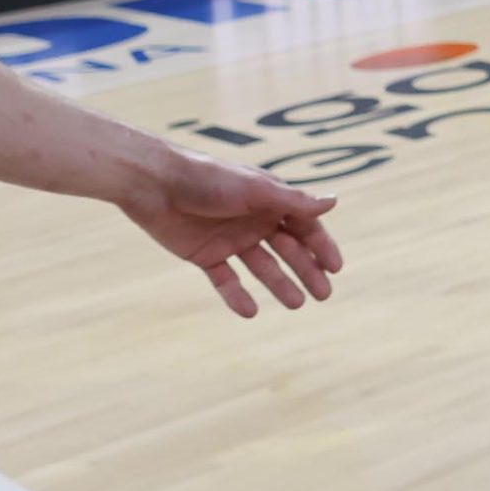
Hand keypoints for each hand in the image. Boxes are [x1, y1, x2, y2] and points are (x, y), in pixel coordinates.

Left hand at [116, 146, 343, 318]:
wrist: (154, 184)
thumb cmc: (207, 179)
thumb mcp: (254, 190)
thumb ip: (292, 201)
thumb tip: (334, 201)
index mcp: (268, 200)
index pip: (303, 225)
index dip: (321, 245)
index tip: (335, 268)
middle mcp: (252, 219)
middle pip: (287, 249)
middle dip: (306, 270)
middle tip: (323, 295)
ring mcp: (229, 238)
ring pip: (261, 266)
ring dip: (279, 284)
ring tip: (295, 304)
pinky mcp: (204, 255)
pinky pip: (226, 280)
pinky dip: (237, 296)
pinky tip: (250, 312)